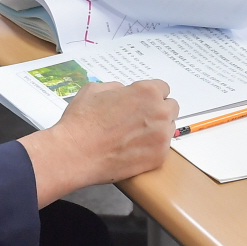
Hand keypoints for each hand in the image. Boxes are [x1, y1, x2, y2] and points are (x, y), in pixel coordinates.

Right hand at [19, 80, 177, 204]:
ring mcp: (161, 137)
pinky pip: (161, 148)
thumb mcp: (95, 89)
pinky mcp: (158, 157)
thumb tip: (124, 93)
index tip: (142, 102)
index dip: (150, 94)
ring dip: (156, 129)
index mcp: (147, 92)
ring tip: (133, 136)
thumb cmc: (82, 120)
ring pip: (168, 128)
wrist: (75, 153)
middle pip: (171, 107)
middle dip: (158, 110)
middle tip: (140, 118)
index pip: (163, 88)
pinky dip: (151, 148)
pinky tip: (132, 149)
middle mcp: (160, 112)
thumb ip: (117, 88)